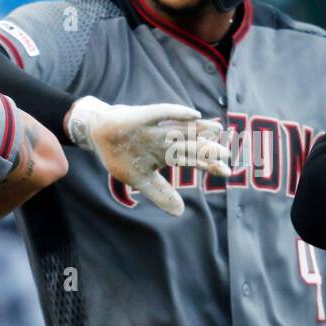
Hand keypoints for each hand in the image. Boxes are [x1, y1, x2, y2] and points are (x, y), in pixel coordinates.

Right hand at [66, 96, 230, 216]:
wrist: (98, 133)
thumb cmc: (122, 155)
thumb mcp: (140, 179)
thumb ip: (160, 194)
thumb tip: (180, 212)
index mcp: (168, 155)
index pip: (193, 160)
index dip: (209, 165)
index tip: (227, 172)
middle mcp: (166, 140)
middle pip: (190, 145)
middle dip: (206, 150)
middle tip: (226, 154)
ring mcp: (155, 128)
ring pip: (180, 129)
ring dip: (197, 130)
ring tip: (215, 130)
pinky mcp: (142, 117)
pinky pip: (161, 113)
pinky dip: (176, 114)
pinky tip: (193, 115)